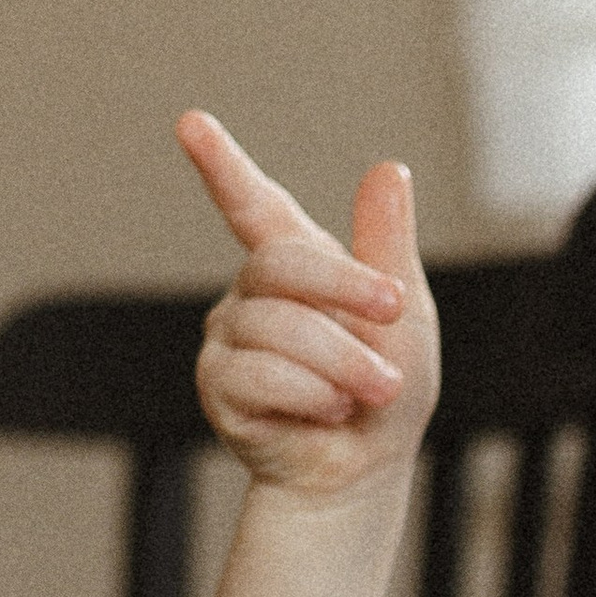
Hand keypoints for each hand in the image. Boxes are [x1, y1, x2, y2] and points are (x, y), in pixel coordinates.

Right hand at [178, 112, 438, 501]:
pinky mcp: (217, 386)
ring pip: (277, 327)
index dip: (223, 166)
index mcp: (297, 265)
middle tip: (394, 313)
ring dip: (341, 363)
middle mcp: (253, 293)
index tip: (191, 124)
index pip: (254, 205)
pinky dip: (311, 396)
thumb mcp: (404, 313)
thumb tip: (389, 168)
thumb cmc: (386, 393)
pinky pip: (259, 374)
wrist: (362, 472)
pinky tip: (325, 413)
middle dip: (345, 290)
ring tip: (370, 391)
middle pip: (281, 263)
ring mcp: (229, 338)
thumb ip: (389, 245)